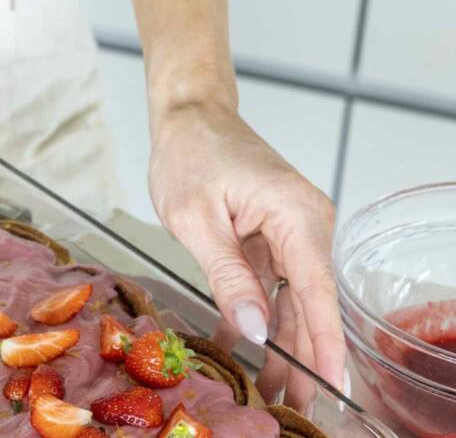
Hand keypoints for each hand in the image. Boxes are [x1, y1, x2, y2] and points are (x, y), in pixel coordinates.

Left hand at [148, 102, 346, 409]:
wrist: (190, 118)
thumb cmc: (190, 153)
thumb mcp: (196, 220)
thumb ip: (227, 276)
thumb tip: (254, 328)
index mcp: (295, 215)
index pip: (317, 290)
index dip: (324, 342)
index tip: (330, 382)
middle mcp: (304, 224)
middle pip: (309, 302)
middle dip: (302, 355)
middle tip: (294, 402)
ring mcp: (291, 230)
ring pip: (291, 298)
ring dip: (279, 342)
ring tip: (270, 387)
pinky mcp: (272, 235)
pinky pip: (270, 283)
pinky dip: (255, 314)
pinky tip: (240, 346)